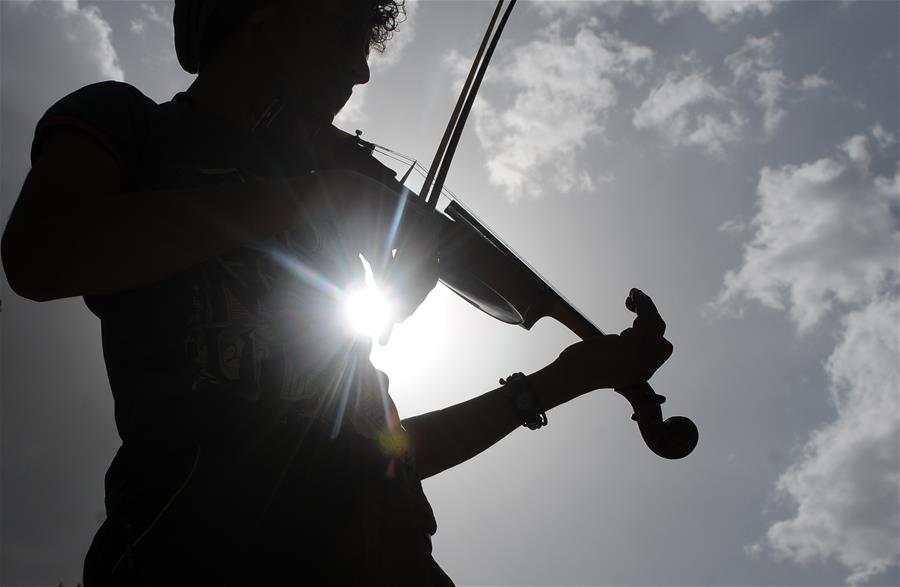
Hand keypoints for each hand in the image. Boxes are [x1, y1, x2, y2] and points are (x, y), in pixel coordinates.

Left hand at [553, 288, 672, 391]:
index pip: (662, 348)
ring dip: (646, 305)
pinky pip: (646, 319)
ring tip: (633, 294)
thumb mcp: (610, 361)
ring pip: (656, 323)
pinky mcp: (631, 346)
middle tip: (634, 302)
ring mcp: (640, 358)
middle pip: (660, 333)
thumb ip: (624, 351)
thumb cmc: (583, 367)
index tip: (635, 322)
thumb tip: (630, 333)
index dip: (653, 330)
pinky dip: (642, 303)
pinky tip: (631, 297)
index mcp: (643, 371)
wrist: (571, 376)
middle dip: (651, 313)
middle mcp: (646, 367)